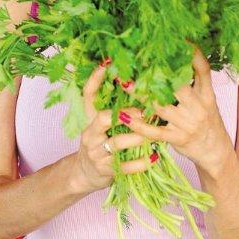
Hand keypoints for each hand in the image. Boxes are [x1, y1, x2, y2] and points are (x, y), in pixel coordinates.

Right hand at [72, 62, 145, 192]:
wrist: (84, 174)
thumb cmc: (100, 144)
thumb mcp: (100, 126)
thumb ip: (114, 111)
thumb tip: (138, 88)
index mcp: (90, 119)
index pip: (88, 96)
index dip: (95, 80)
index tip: (106, 64)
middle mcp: (90, 134)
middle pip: (103, 119)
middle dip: (126, 114)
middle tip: (145, 112)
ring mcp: (96, 153)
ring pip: (117, 142)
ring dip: (138, 138)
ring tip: (155, 135)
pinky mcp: (104, 170)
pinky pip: (124, 166)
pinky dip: (140, 163)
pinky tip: (154, 158)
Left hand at [119, 48, 232, 170]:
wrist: (216, 152)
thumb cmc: (208, 122)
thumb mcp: (207, 100)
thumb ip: (195, 83)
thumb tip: (178, 60)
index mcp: (207, 94)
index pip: (203, 70)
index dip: (193, 54)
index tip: (180, 40)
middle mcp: (199, 107)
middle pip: (179, 85)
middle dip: (158, 72)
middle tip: (138, 59)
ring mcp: (188, 123)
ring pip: (162, 106)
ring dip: (141, 95)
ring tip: (124, 83)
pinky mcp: (178, 138)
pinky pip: (155, 131)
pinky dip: (139, 124)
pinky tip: (125, 116)